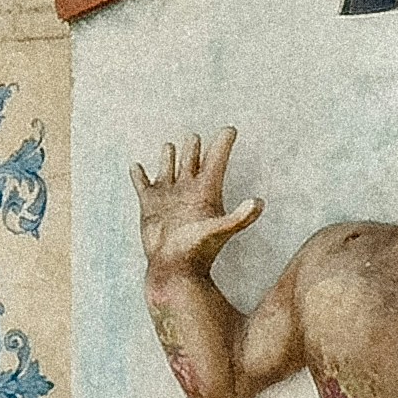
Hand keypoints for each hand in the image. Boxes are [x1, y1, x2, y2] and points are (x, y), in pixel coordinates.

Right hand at [132, 129, 262, 273]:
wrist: (173, 269)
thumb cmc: (197, 252)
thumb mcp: (220, 230)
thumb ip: (241, 217)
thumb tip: (260, 202)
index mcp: (206, 192)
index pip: (216, 161)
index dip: (223, 144)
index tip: (230, 129)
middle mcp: (188, 192)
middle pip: (192, 162)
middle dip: (195, 148)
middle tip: (195, 135)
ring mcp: (168, 197)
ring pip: (169, 169)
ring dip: (170, 157)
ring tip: (171, 145)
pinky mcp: (149, 205)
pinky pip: (142, 184)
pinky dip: (139, 175)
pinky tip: (136, 166)